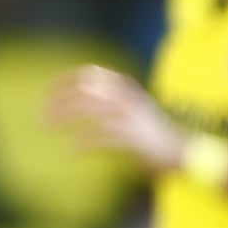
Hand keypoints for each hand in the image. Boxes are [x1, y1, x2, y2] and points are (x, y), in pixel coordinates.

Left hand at [46, 65, 186, 171]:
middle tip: (41, 115)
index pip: (88, 74)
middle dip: (58, 100)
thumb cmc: (153, 135)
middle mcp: (128, 96)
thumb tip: (76, 102)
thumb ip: (109, 103)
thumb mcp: (131, 111)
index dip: (64, 81)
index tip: (46, 93)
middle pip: (83, 90)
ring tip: (48, 127)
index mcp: (126, 87)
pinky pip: (100, 136)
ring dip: (64, 115)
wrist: (185, 152)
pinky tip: (73, 151)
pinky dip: (84, 142)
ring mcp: (130, 115)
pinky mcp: (133, 136)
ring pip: (88, 107)